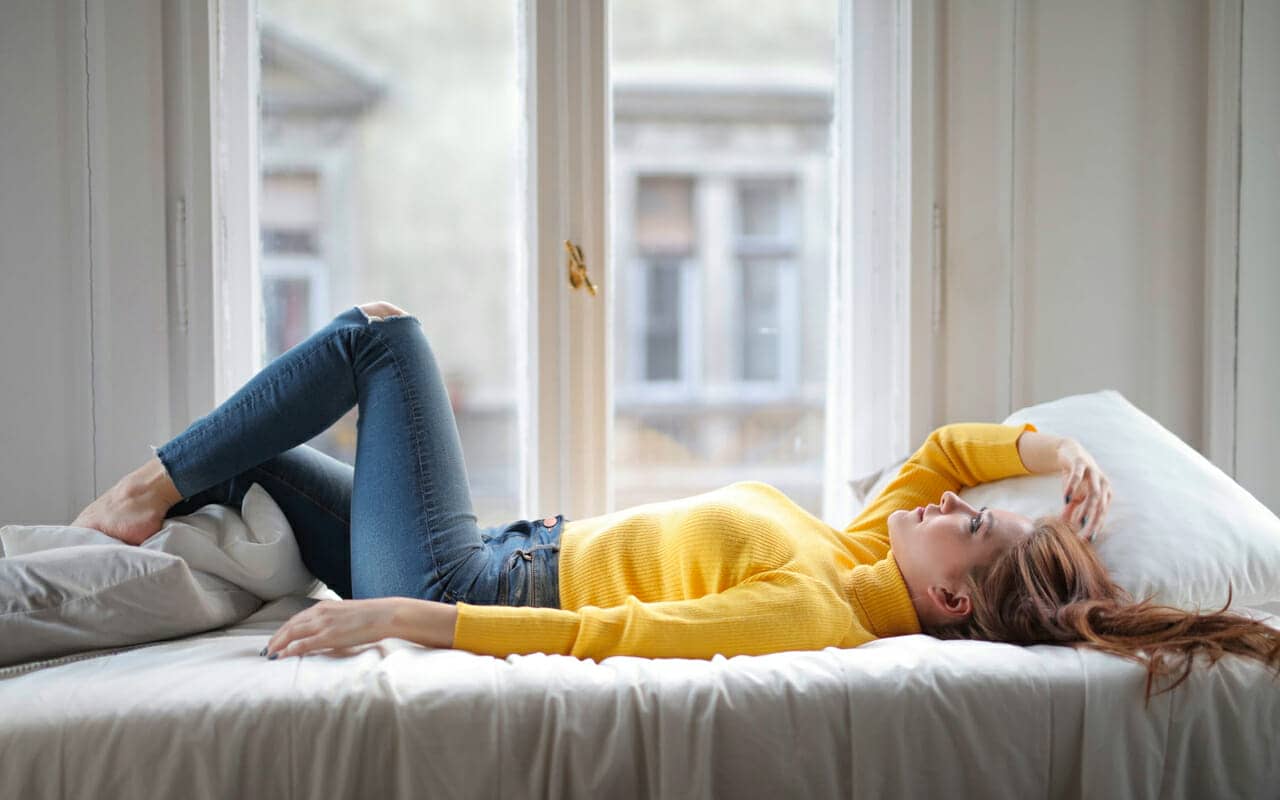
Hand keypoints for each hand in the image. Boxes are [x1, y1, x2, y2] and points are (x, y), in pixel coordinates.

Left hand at [263, 598, 400, 659]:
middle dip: (276, 638)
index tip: (276, 638)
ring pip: (292, 634)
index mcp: (324, 606)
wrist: (384, 615)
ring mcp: (323, 624)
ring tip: (269, 654)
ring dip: (278, 644)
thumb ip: (334, 619)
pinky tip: (281, 656)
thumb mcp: (347, 613)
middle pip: (290, 626)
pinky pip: (303, 644)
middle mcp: (320, 613)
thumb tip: (329, 629)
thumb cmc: (370, 616)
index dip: (283, 629)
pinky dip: (289, 650)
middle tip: (267, 649)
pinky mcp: (328, 636)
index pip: (296, 618)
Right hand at [1056, 438, 1111, 540]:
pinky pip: (1078, 476)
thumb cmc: (1076, 478)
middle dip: (1093, 523)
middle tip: (1084, 536)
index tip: (1086, 541)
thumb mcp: (1074, 496)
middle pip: (1100, 506)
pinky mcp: (1081, 463)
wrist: (1070, 453)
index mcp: (1105, 493)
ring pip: (1094, 493)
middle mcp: (1103, 484)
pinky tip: (1066, 498)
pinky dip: (1073, 487)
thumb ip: (1071, 511)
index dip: (1095, 527)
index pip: (1101, 514)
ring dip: (1087, 508)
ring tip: (1080, 521)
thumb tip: (1065, 527)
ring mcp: (1093, 473)